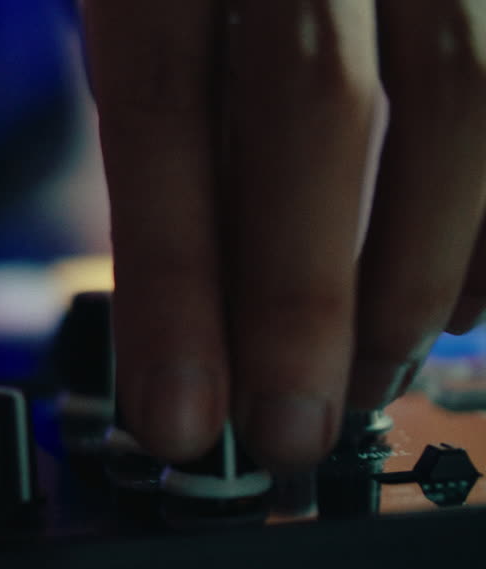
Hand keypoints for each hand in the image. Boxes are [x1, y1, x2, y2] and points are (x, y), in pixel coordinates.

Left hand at [84, 0, 485, 468]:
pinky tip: (463, 303)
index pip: (164, 101)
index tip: (176, 416)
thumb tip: (170, 293)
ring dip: (417, 269)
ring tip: (365, 379)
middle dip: (300, 294)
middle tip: (282, 431)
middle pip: (313, 103)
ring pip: (465, 94)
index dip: (172, 277)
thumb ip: (162, 88)